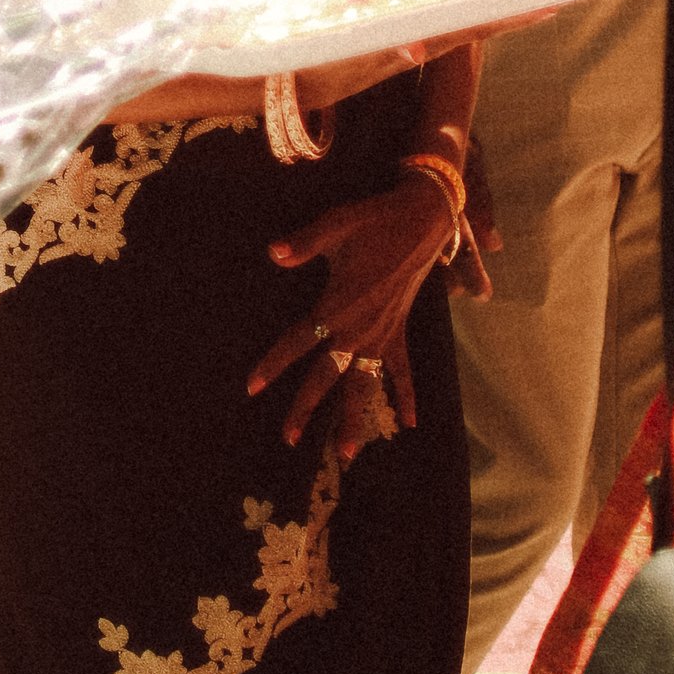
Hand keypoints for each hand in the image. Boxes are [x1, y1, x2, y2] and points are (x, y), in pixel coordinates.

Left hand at [247, 168, 457, 447]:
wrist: (422, 221)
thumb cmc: (373, 221)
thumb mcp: (335, 226)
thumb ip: (302, 244)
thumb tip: (272, 253)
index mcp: (337, 306)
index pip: (297, 343)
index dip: (272, 365)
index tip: (251, 387)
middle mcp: (358, 329)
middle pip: (326, 377)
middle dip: (306, 408)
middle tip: (288, 438)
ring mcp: (382, 335)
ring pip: (365, 385)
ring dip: (355, 418)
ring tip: (346, 452)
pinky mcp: (400, 331)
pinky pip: (404, 371)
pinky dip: (407, 395)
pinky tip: (411, 423)